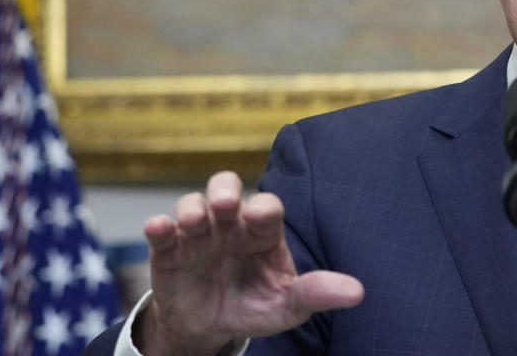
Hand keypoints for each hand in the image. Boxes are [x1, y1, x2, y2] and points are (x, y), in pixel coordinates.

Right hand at [135, 171, 363, 355]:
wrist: (212, 328)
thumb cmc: (256, 305)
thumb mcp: (288, 306)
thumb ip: (317, 294)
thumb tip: (358, 292)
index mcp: (263, 231)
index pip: (267, 208)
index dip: (264, 208)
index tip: (260, 216)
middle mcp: (231, 224)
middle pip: (226, 188)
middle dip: (225, 190)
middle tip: (226, 204)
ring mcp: (199, 234)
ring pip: (192, 204)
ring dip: (191, 208)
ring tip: (193, 221)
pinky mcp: (169, 250)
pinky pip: (161, 230)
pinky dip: (158, 226)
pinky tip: (159, 228)